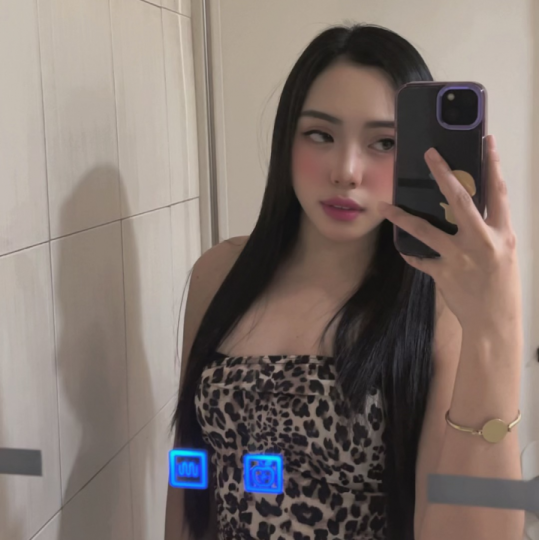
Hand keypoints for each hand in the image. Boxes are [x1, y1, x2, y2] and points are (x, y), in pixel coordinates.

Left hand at [377, 135, 521, 330]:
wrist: (494, 320)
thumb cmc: (502, 286)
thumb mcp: (503, 253)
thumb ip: (488, 231)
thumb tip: (468, 212)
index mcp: (501, 233)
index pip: (498, 192)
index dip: (493, 165)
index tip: (486, 143)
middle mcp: (480, 240)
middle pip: (459, 199)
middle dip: (443, 173)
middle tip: (429, 155)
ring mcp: (458, 257)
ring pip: (425, 229)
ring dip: (402, 217)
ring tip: (384, 206)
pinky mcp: (442, 273)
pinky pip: (419, 259)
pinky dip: (411, 253)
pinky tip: (402, 248)